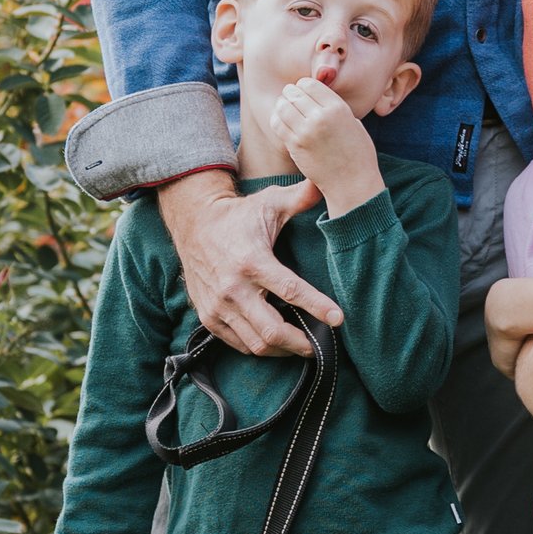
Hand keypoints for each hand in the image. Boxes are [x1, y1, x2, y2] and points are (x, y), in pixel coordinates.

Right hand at [159, 171, 339, 356]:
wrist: (194, 224)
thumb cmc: (239, 215)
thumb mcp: (270, 202)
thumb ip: (300, 197)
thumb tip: (324, 183)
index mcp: (252, 261)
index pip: (290, 291)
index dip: (318, 307)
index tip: (338, 319)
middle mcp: (233, 288)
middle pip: (272, 331)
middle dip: (301, 343)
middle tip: (321, 344)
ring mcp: (218, 306)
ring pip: (255, 344)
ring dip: (282, 350)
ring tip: (302, 346)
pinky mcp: (208, 316)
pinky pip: (238, 344)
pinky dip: (259, 347)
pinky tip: (275, 343)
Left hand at [268, 75, 384, 217]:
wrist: (353, 184)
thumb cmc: (357, 154)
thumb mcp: (353, 123)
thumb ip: (335, 108)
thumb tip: (316, 96)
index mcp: (338, 108)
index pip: (309, 84)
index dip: (303, 86)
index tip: (304, 93)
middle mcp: (321, 117)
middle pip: (294, 93)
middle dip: (290, 94)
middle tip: (291, 100)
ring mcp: (306, 132)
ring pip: (283, 107)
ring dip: (282, 106)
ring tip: (286, 110)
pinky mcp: (295, 146)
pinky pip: (278, 125)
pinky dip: (277, 120)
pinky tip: (282, 122)